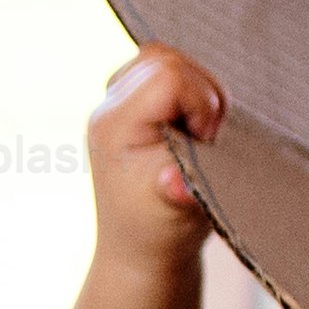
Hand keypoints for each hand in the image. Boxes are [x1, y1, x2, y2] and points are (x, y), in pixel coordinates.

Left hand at [85, 45, 226, 270]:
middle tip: (198, 140)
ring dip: (195, 92)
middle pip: (167, 58)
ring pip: (166, 58)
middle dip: (199, 94)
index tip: (200, 142)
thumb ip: (180, 189)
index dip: (200, 104)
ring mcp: (115, 103)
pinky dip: (187, 93)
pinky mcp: (129, 103)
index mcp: (114, 125)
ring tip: (193, 136)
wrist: (140, 251)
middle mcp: (107, 107)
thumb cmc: (160, 231)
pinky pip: (164, 70)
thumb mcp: (179, 211)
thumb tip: (174, 183)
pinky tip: (185, 130)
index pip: (169, 75)